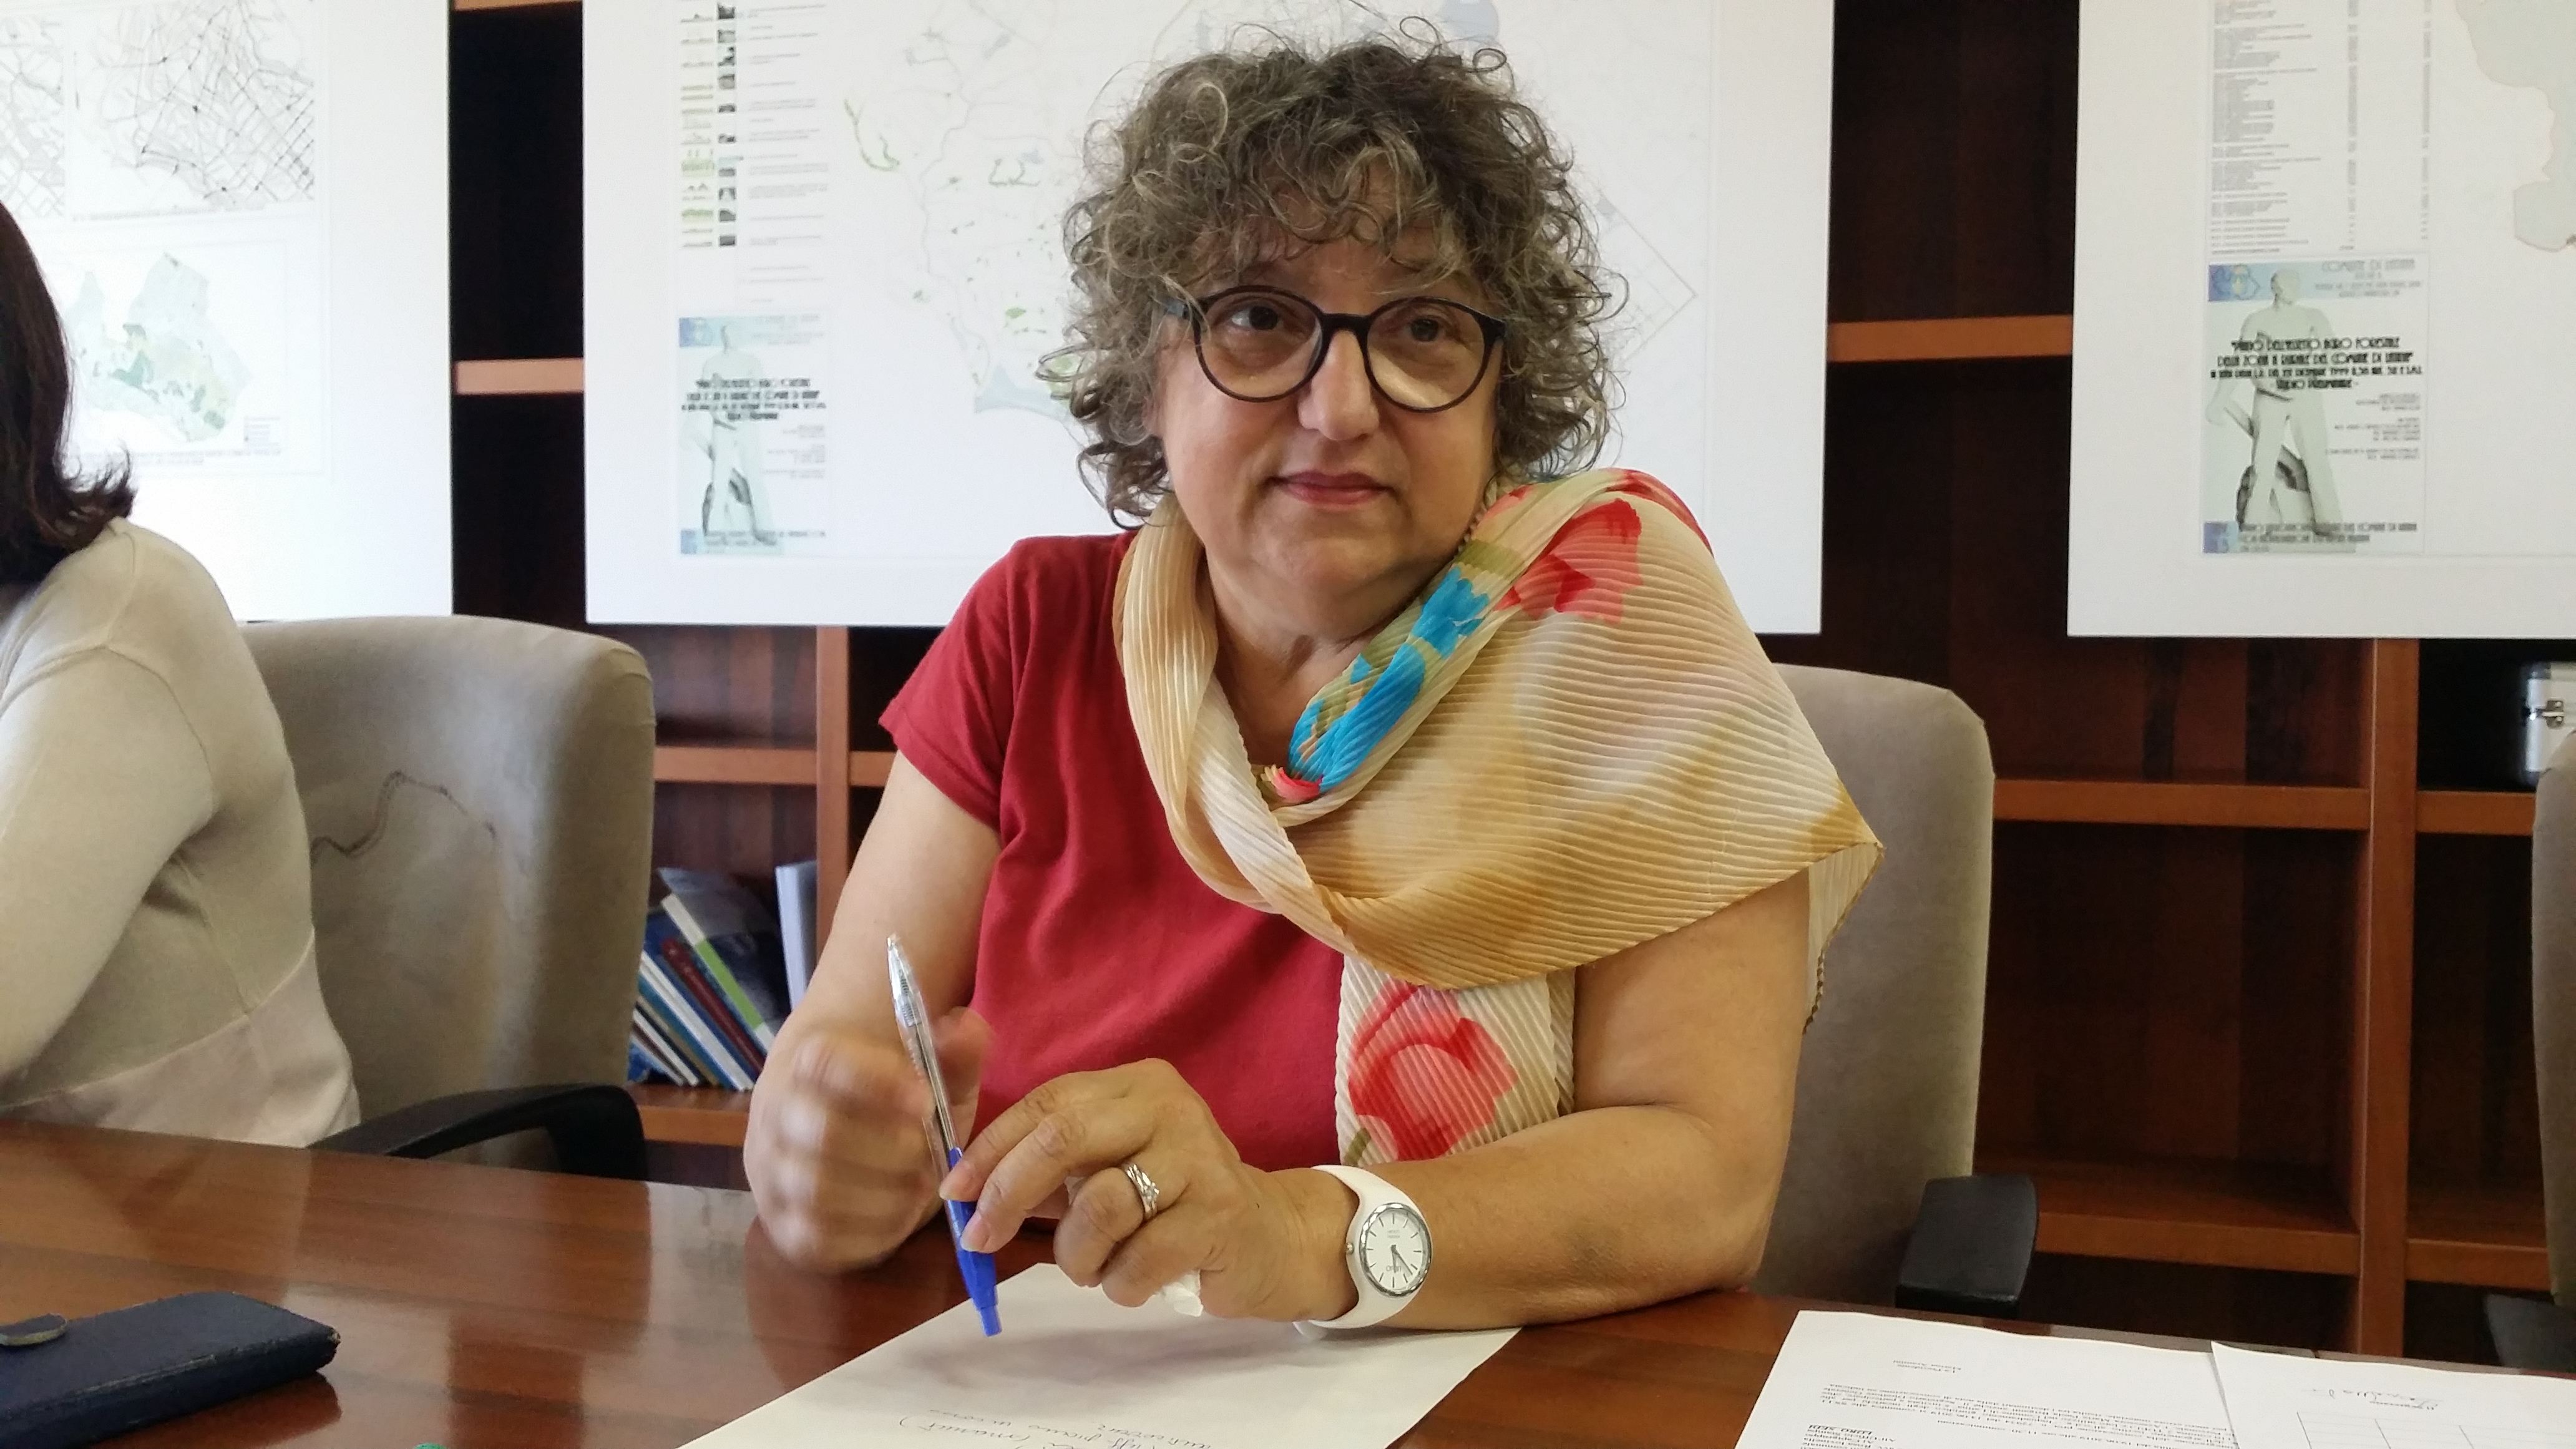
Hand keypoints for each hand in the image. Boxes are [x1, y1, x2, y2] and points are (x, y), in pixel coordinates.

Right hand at [743, 1009, 989, 1269]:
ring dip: (883, 1194)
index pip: (825, 1064)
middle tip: (929, 1152)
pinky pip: (815, 1239)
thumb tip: (968, 1029)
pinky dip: (867, 1233)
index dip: (877, 1082)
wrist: (839, 1125)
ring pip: (816, 1191)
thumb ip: (952, 1052)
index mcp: (806, 1063)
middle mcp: (777, 1117)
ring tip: (922, 1186)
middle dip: (890, 1149)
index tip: (926, 1098)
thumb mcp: (930, 1071)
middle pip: (824, 1134)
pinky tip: (901, 1216)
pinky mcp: (782, 1226)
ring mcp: (772, 1175)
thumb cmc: (892, 1096)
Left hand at [941, 1059, 1357, 1321]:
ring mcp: (1199, 1159)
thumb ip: (1047, 1169)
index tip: (955, 1192)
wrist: (1269, 1235)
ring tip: (1093, 1266)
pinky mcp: (1220, 1216)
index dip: (991, 1148)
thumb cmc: (1172, 1202)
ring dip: (1076, 1255)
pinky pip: (1138, 1260)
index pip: (1047, 1103)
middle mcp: (1169, 1107)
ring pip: (1099, 1207)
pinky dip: (1120, 1284)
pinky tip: (1138, 1279)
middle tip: (982, 1239)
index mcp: (1136, 1085)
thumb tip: (964, 1189)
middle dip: (1009, 1193)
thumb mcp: (1110, 1168)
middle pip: (1064, 1139)